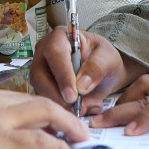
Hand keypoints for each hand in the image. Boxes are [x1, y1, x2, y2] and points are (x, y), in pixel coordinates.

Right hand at [0, 88, 88, 148]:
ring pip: (46, 114)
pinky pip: (38, 141)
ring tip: (83, 142)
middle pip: (40, 101)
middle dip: (64, 114)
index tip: (55, 121)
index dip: (42, 110)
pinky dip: (59, 148)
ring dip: (69, 128)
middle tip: (80, 128)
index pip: (21, 98)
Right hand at [30, 26, 146, 114]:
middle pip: (40, 76)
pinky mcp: (42, 88)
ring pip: (41, 92)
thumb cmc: (104, 59)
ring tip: (87, 108)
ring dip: (62, 106)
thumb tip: (81, 85)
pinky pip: (47, 102)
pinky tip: (82, 111)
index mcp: (60, 37)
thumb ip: (97, 67)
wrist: (104, 72)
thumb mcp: (108, 58)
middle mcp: (44, 53)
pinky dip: (63, 111)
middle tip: (77, 109)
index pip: (55, 54)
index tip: (74, 95)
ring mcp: (41, 72)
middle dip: (58, 96)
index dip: (63, 75)